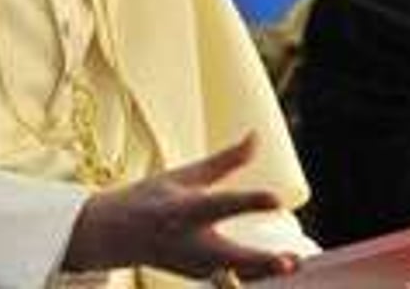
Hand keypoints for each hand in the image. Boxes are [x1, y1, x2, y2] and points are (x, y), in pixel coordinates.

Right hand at [62, 133, 298, 280]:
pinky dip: (254, 275)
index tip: (277, 199)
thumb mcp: (185, 175)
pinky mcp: (198, 277)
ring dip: (264, 272)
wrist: (113, 237)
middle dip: (261, 261)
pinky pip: (231, 279)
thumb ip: (226, 161)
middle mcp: (188, 242)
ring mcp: (192, 266)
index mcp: (182, 210)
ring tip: (296, 262)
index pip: (220, 205)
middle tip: (291, 261)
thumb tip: (257, 135)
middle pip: (230, 256)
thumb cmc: (151, 198)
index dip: (249, 202)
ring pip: (234, 274)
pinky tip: (280, 268)